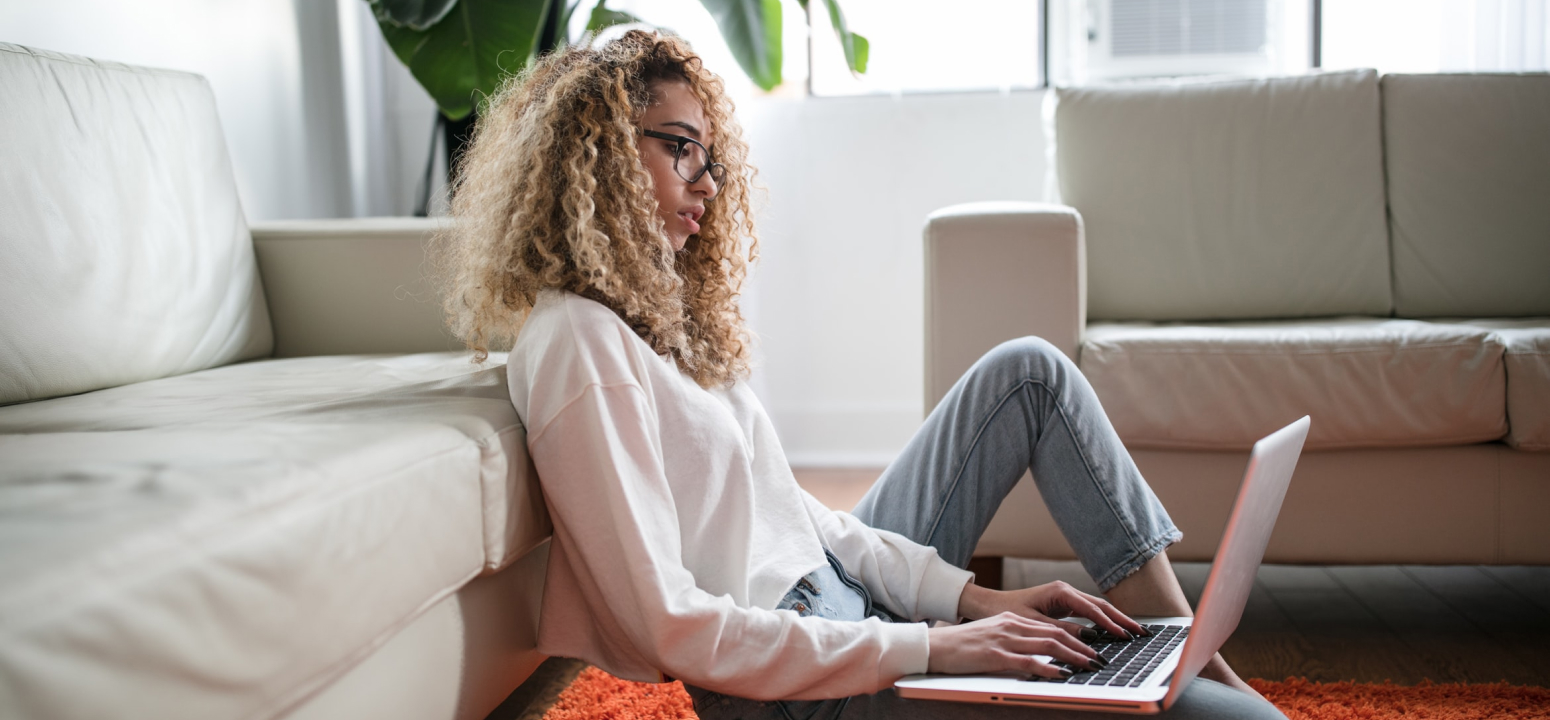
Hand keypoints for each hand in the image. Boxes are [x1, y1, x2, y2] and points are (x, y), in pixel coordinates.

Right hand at [926, 612, 1104, 677]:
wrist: (934, 646)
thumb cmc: (961, 646)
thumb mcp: (992, 636)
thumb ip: (1015, 641)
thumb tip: (1039, 654)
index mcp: (1012, 620)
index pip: (1051, 627)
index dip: (1075, 637)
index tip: (1092, 648)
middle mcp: (1012, 625)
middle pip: (1055, 634)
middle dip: (1082, 647)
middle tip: (1100, 659)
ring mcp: (1004, 639)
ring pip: (1048, 645)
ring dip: (1073, 656)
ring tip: (1090, 666)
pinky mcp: (995, 655)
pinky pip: (1028, 661)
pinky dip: (1048, 668)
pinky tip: (1062, 674)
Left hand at [956, 581, 1148, 641]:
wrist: (990, 605)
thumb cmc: (1008, 611)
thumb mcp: (1034, 624)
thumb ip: (1062, 630)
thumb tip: (1089, 638)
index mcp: (1060, 591)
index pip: (1092, 609)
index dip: (1110, 624)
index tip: (1125, 635)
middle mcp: (1066, 591)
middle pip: (1101, 605)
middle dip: (1122, 619)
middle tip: (1141, 632)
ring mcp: (1066, 596)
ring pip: (1097, 608)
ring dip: (1115, 620)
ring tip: (1134, 632)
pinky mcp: (1064, 604)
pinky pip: (1089, 613)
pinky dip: (1103, 621)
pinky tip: (1114, 631)